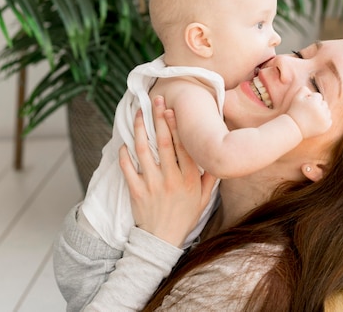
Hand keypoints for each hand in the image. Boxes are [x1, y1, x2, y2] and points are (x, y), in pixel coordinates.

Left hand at [120, 96, 216, 247]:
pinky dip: (125, 155)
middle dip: (159, 118)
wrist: (162, 241)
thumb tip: (217, 157)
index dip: (176, 125)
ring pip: (144, 151)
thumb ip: (210, 177)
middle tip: (155, 100)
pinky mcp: (136, 192)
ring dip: (140, 130)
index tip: (171, 109)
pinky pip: (128, 169)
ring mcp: (152, 185)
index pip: (183, 146)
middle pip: (164, 142)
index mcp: (189, 178)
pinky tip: (124, 143)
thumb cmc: (184, 217)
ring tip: (138, 114)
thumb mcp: (203, 199)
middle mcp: (171, 179)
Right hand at [286, 86, 331, 137]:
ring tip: (311, 116)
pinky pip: (329, 119)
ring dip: (321, 112)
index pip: (318, 96)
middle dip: (317, 105)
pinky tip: (315, 121)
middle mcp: (321, 111)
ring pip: (327, 110)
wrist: (295, 128)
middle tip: (308, 111)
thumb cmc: (295, 111)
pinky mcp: (327, 126)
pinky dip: (323, 119)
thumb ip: (304, 89)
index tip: (304, 105)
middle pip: (324, 103)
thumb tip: (312, 91)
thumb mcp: (296, 97)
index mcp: (314, 103)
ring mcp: (325, 120)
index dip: (311, 99)